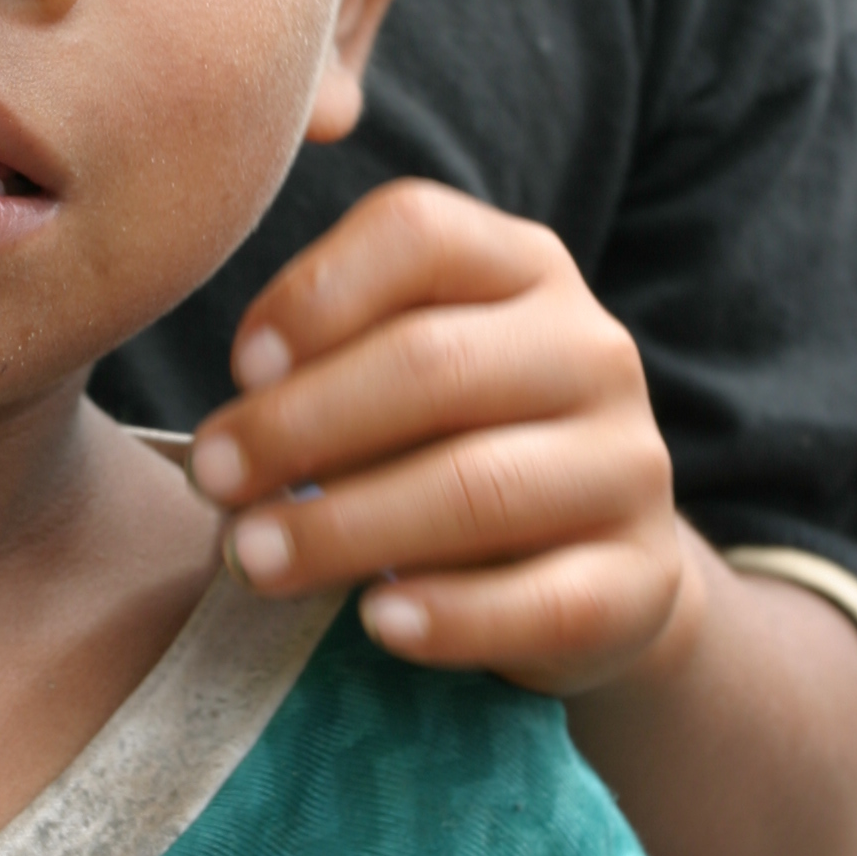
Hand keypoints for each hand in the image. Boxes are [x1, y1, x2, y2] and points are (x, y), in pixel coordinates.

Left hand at [187, 181, 695, 697]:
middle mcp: (588, 347)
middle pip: (433, 364)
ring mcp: (629, 463)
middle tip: (212, 478)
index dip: (317, 293)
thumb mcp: (398, 373)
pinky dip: (451, 615)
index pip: (418, 233)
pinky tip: (376, 621)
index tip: (240, 367)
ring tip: (255, 559)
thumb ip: (329, 358)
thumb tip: (236, 414)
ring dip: (345, 527)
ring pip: (479, 486)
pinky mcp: (644, 578)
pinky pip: (546, 600)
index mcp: (520, 267)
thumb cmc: (445, 448)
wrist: (585, 572)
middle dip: (300, 424)